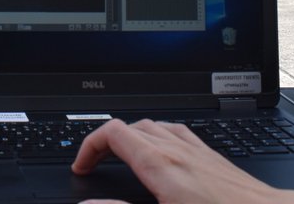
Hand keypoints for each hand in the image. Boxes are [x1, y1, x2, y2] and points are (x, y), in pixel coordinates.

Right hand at [71, 119, 293, 203]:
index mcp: (160, 164)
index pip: (113, 133)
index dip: (89, 146)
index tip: (81, 167)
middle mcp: (177, 149)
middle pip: (130, 127)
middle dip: (106, 142)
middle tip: (94, 165)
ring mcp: (196, 150)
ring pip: (154, 127)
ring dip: (131, 138)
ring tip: (121, 159)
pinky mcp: (212, 158)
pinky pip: (177, 133)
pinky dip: (158, 138)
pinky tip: (164, 156)